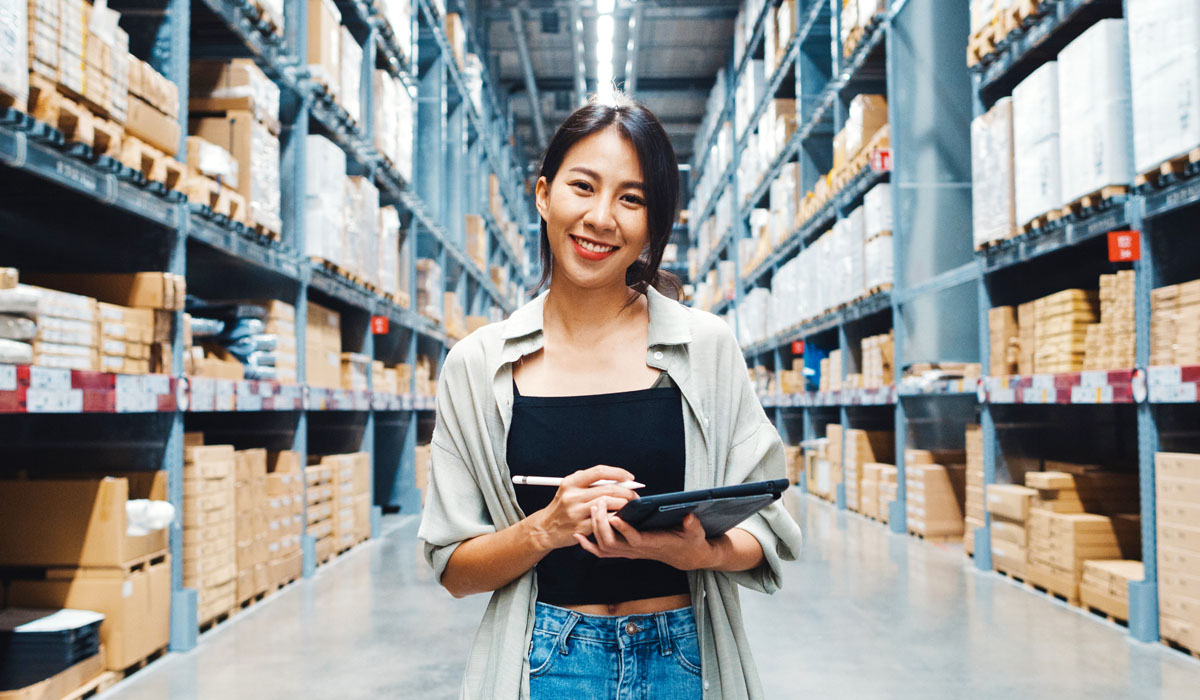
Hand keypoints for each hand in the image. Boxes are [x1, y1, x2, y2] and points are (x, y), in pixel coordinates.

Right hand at [527, 466, 639, 550]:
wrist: (546, 528)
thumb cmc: (564, 506)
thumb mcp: (570, 489)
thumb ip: (590, 482)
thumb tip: (618, 479)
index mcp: (570, 482)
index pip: (599, 472)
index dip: (618, 473)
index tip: (630, 477)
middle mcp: (572, 496)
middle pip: (607, 489)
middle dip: (626, 492)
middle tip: (635, 496)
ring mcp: (575, 513)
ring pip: (608, 505)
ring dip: (623, 505)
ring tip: (630, 506)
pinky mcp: (580, 528)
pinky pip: (604, 521)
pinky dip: (615, 518)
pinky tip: (620, 518)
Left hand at [575, 510, 718, 570]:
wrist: (685, 555)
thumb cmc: (689, 541)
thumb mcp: (695, 532)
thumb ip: (692, 525)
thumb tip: (689, 517)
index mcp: (653, 544)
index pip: (635, 540)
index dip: (624, 530)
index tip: (615, 516)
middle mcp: (637, 551)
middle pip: (613, 543)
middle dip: (602, 524)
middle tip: (598, 504)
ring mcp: (629, 552)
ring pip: (604, 547)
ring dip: (594, 529)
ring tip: (591, 508)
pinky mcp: (624, 551)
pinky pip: (602, 552)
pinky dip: (588, 545)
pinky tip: (578, 535)